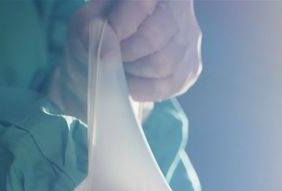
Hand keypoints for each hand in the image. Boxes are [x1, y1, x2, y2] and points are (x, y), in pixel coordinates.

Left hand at [50, 0, 201, 116]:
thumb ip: (91, 26)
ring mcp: (190, 40)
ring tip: (123, 70)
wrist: (123, 45)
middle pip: (154, 39)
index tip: (102, 41)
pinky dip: (148, 90)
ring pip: (165, 65)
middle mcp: (180, 11)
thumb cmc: (105, 27)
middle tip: (112, 58)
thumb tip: (107, 52)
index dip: (119, 27)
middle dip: (125, 55)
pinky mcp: (192, 65)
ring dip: (136, 74)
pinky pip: (174, 85)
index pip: (141, 4)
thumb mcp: (89, 18)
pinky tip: (134, 84)